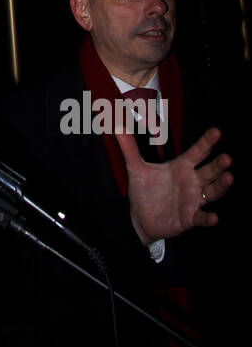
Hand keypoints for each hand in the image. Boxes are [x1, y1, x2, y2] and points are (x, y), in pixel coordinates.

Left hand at [114, 127, 232, 243]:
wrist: (139, 218)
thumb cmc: (143, 191)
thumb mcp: (136, 169)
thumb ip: (129, 149)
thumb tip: (118, 128)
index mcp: (182, 167)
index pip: (197, 152)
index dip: (206, 142)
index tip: (216, 132)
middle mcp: (191, 181)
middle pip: (209, 171)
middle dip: (219, 165)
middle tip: (226, 158)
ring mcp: (193, 200)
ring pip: (212, 191)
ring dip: (221, 185)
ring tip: (229, 177)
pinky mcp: (190, 217)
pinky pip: (201, 217)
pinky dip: (207, 217)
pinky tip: (213, 217)